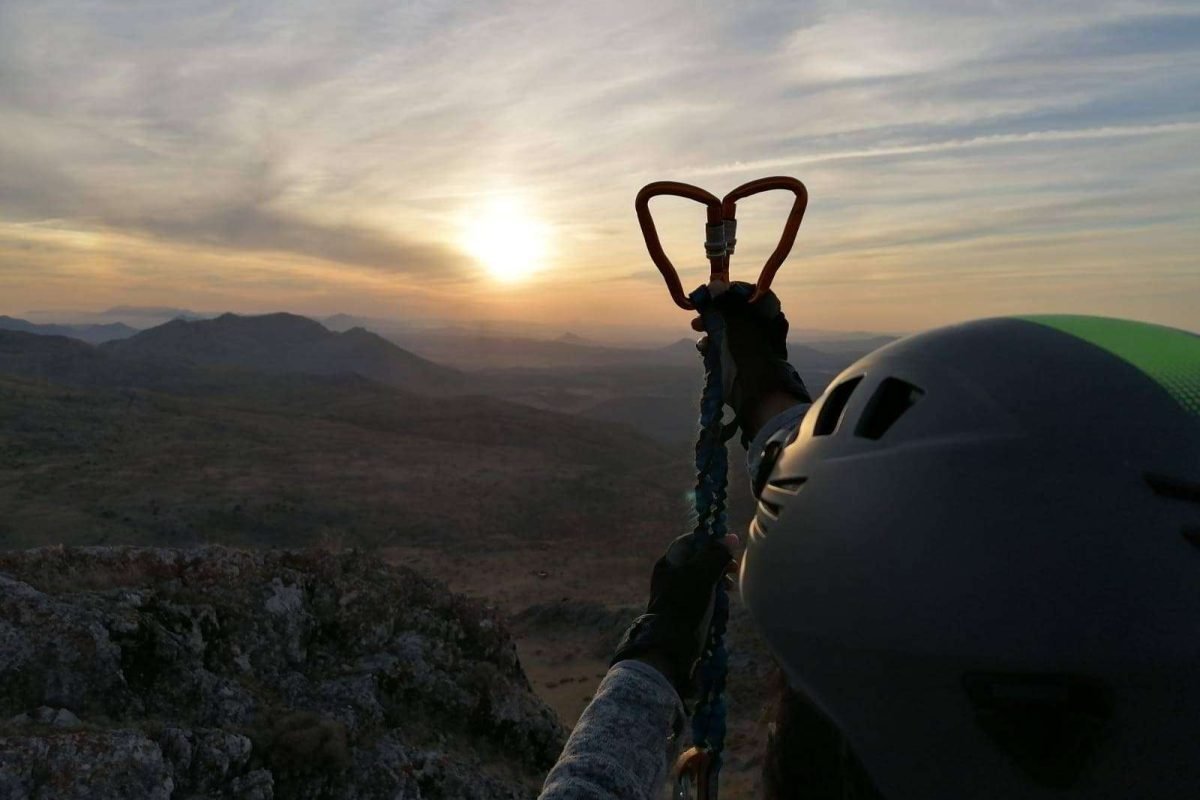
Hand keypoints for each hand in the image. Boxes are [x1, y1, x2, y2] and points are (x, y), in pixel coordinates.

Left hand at [611, 533, 738, 699]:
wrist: (671, 642)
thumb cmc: (685, 603)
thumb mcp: (702, 574)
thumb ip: (716, 555)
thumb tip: (731, 538)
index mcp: (670, 561)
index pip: (692, 540)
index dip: (711, 540)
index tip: (729, 546)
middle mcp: (672, 574)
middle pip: (699, 558)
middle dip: (718, 562)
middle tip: (733, 568)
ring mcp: (679, 592)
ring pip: (703, 577)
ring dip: (719, 579)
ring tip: (729, 587)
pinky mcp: (686, 608)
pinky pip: (703, 594)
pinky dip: (714, 595)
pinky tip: (723, 602)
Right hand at [690, 282, 810, 441]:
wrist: (758, 395)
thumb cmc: (751, 356)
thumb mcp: (736, 325)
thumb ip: (724, 305)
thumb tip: (713, 285)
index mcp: (768, 315)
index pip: (747, 294)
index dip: (727, 292)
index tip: (710, 294)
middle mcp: (761, 327)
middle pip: (733, 311)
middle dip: (714, 312)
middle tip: (699, 314)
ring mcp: (750, 345)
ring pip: (725, 329)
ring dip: (710, 328)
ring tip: (698, 331)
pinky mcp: (739, 361)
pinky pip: (721, 347)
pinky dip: (711, 346)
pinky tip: (703, 349)